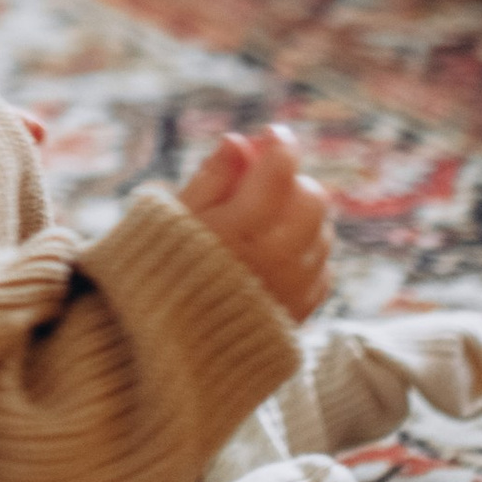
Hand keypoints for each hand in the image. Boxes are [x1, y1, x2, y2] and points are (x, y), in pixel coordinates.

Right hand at [179, 123, 332, 323]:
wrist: (165, 347)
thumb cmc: (159, 273)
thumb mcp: (172, 220)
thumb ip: (211, 180)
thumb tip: (238, 142)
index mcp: (236, 229)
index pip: (279, 170)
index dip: (279, 144)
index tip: (271, 133)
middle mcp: (273, 259)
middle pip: (312, 199)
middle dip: (294, 181)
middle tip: (266, 181)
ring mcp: (291, 288)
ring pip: (322, 233)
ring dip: (301, 217)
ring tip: (265, 221)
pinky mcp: (298, 312)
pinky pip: (322, 269)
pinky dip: (306, 253)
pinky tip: (274, 255)